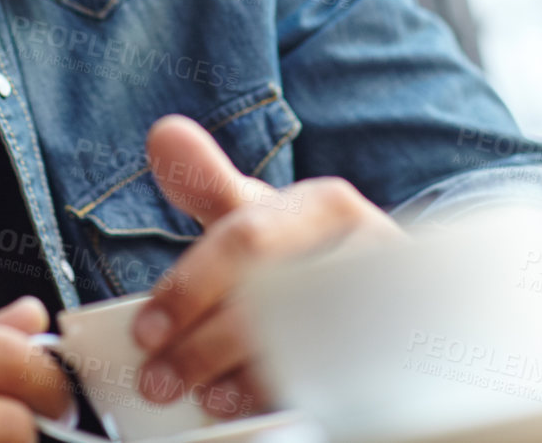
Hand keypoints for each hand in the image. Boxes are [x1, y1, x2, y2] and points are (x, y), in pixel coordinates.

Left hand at [129, 116, 401, 417]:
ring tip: (200, 396)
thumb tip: (163, 133)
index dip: (189, 288)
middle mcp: (367, 251)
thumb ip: (208, 182)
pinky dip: (279, 401)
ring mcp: (390, 308)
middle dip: (204, 346)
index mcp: (329, 207)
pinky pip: (335, 387)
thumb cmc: (307, 253)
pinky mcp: (396, 360)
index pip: (249, 240)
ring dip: (238, 381)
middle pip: (274, 302)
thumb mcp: (260, 213)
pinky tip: (243, 407)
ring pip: (304, 351)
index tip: (145, 331)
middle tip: (158, 379)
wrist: (387, 296)